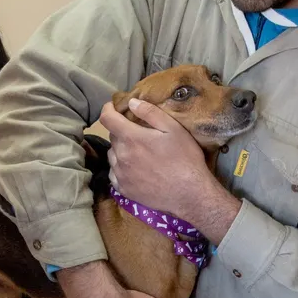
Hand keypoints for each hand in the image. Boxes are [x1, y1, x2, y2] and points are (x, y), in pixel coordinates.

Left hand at [99, 98, 239, 245]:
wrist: (189, 194)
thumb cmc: (185, 158)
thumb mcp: (173, 129)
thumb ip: (150, 113)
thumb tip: (131, 103)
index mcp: (131, 138)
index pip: (107, 119)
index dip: (108, 109)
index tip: (113, 107)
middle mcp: (121, 156)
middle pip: (113, 136)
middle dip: (121, 130)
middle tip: (137, 132)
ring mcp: (121, 174)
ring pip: (112, 155)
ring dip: (120, 149)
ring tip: (138, 152)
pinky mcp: (123, 189)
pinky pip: (114, 173)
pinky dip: (120, 167)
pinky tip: (134, 168)